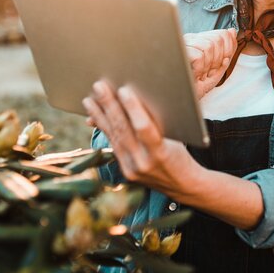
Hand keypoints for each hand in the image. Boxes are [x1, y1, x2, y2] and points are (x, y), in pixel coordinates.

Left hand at [83, 80, 201, 194]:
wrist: (184, 185)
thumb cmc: (182, 154)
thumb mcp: (176, 138)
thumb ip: (157, 123)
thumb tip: (135, 100)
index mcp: (161, 153)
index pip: (143, 128)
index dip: (133, 108)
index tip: (123, 90)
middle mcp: (144, 163)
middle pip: (123, 130)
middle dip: (110, 106)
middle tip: (99, 87)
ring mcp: (132, 169)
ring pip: (114, 137)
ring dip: (100, 116)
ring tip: (89, 99)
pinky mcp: (126, 172)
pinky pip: (113, 146)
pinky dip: (104, 129)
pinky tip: (94, 117)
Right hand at [184, 28, 236, 98]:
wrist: (179, 99)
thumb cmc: (194, 86)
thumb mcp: (215, 69)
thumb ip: (226, 50)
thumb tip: (232, 31)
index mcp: (200, 40)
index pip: (223, 34)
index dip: (228, 51)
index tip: (218, 66)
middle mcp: (191, 38)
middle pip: (218, 39)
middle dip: (218, 60)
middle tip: (207, 72)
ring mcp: (183, 44)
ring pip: (209, 46)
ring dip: (207, 66)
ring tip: (198, 73)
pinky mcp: (177, 52)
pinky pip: (199, 56)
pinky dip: (199, 69)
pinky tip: (192, 73)